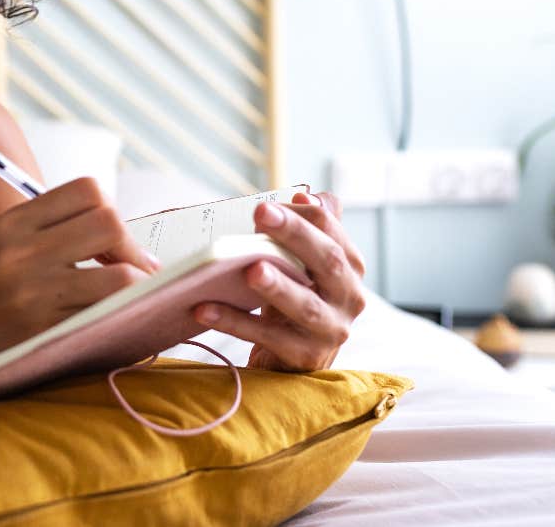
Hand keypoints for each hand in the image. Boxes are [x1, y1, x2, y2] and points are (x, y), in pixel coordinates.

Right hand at [0, 177, 160, 373]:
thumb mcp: (0, 248)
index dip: (111, 212)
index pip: (87, 190)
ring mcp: (32, 293)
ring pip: (120, 276)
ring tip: (135, 300)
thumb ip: (49, 231)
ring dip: (138, 288)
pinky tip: (120, 323)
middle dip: (132, 249)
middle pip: (109, 223)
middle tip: (136, 273)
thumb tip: (120, 234)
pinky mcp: (42, 332)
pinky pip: (106, 317)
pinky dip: (125, 317)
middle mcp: (21, 251)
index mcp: (12, 223)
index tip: (113, 243)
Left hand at [190, 190, 366, 371]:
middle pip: (328, 261)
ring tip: (250, 269)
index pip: (332, 232)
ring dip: (277, 286)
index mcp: (349, 267)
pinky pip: (268, 337)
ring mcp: (330, 330)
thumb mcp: (305, 263)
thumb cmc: (297, 298)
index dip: (302, 215)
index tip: (267, 204)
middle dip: (295, 235)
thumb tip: (305, 195)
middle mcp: (349, 297)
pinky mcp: (305, 357)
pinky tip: (205, 308)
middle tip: (261, 213)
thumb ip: (311, 229)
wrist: (294, 359)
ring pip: (305, 305)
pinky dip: (235, 322)